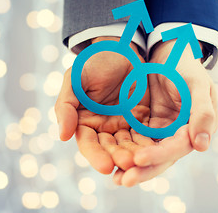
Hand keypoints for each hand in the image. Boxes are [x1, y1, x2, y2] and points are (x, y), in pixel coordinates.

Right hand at [55, 36, 150, 173]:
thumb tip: (63, 135)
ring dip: (134, 155)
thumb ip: (66, 106)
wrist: (119, 51)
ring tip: (141, 161)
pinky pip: (144, 134)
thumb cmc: (93, 64)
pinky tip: (155, 150)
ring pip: (128, 145)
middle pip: (109, 148)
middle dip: (118, 158)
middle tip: (128, 164)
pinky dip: (148, 143)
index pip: (88, 143)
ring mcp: (123, 125)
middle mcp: (103, 128)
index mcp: (85, 122)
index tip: (105, 166)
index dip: (96, 155)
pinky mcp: (141, 119)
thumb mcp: (74, 80)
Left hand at [113, 40, 217, 185]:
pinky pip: (136, 141)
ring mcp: (163, 131)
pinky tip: (111, 159)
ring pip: (148, 153)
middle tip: (123, 180)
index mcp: (195, 127)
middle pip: (162, 158)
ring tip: (115, 178)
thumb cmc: (185, 66)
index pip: (178, 147)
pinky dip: (126, 151)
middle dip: (144, 170)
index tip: (139, 159)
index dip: (159, 155)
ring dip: (132, 166)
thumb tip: (202, 146)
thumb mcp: (197, 84)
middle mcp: (179, 134)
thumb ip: (202, 112)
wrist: (168, 54)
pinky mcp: (148, 126)